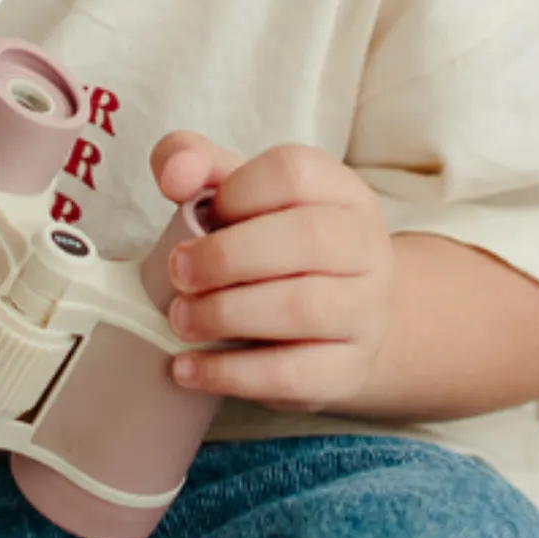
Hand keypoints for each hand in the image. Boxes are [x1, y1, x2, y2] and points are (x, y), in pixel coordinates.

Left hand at [149, 132, 394, 411]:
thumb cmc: (275, 241)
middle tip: (177, 273)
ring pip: (304, 309)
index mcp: (339, 190)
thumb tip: (173, 176)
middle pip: (306, 240)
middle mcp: (365, 245)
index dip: (238, 191)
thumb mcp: (241, 191)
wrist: (340, 316)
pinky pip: (294, 374)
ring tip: (181, 319)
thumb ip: (196, 163)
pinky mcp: (349, 369)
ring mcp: (365, 310)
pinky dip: (232, 373)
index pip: (294, 173)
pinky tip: (189, 368)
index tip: (205, 213)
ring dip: (227, 314)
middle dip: (227, 256)